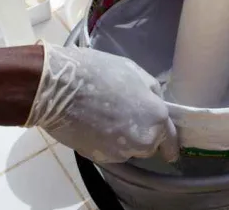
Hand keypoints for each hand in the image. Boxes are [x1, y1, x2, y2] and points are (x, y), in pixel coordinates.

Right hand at [27, 43, 178, 164]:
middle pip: (149, 145)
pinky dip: (106, 142)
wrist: (57, 88)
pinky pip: (110, 152)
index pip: (171, 140)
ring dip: (123, 139)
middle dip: (142, 134)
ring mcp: (119, 153)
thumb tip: (155, 103)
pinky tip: (94, 125)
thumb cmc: (98, 72)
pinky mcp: (98, 158)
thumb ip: (151, 92)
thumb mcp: (135, 72)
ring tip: (106, 117)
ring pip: (129, 149)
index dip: (171, 144)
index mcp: (156, 118)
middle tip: (125, 114)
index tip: (170, 150)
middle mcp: (142, 141)